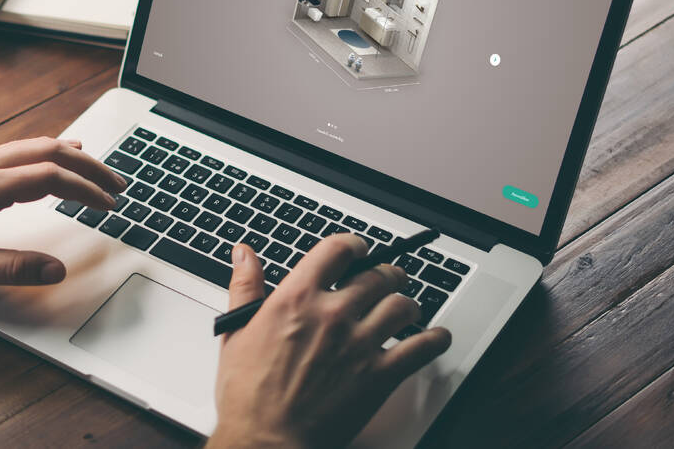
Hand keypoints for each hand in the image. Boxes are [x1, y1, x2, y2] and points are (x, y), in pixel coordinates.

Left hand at [0, 137, 126, 286]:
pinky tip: (58, 154)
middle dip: (90, 168)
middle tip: (119, 184)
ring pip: (35, 146)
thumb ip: (11, 269)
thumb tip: (56, 271)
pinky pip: (21, 149)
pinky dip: (49, 152)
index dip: (86, 191)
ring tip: (99, 169)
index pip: (50, 178)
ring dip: (72, 157)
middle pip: (50, 153)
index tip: (110, 206)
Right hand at [208, 235, 451, 447]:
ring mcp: (360, 343)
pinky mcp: (380, 374)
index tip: (357, 250)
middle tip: (387, 278)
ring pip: (402, 305)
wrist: (268, 440)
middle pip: (376, 274)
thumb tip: (243, 254)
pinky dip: (434, 339)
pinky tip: (436, 336)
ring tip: (405, 308)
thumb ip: (244, 287)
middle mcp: (333, 314)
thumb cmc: (248, 395)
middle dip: (385, 273)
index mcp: (297, 298)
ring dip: (406, 303)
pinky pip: (422, 348)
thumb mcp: (237, 332)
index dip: (353, 245)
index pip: (337, 249)